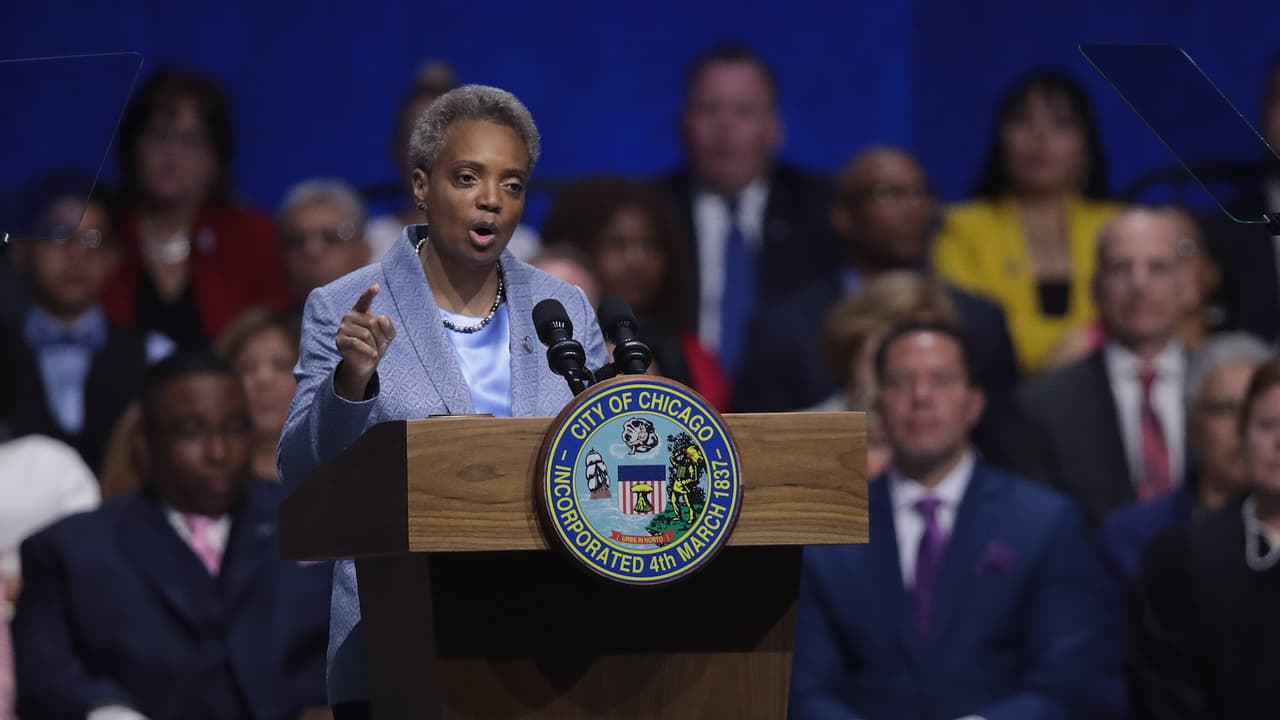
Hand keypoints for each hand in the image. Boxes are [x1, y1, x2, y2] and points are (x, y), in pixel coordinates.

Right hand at [335, 284, 395, 399]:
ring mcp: (343, 328)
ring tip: (375, 350)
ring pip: (366, 333)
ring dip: (375, 344)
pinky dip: (368, 350)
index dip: (369, 294)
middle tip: (380, 345)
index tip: (377, 286)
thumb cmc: (376, 345)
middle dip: (380, 336)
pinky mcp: (340, 340)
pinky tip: (374, 355)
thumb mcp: (388, 335)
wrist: (365, 364)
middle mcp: (349, 316)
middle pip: (372, 322)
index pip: (364, 300)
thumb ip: (388, 325)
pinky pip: (357, 342)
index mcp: (361, 312)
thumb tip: (380, 318)